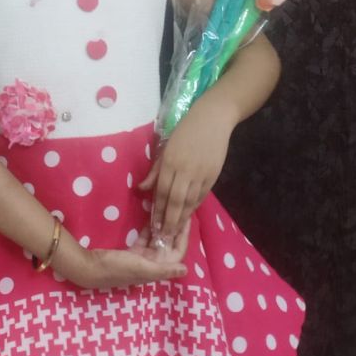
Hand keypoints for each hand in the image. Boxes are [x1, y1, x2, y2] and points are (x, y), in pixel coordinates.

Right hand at [68, 221, 189, 288]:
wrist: (89, 267)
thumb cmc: (116, 268)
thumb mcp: (140, 268)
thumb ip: (163, 269)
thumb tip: (185, 269)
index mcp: (156, 269)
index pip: (177, 253)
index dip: (183, 237)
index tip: (186, 218)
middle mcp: (152, 264)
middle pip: (169, 246)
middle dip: (174, 229)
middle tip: (178, 210)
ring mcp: (141, 258)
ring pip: (157, 241)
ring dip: (162, 227)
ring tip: (167, 210)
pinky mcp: (132, 252)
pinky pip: (145, 238)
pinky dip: (148, 228)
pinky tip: (152, 215)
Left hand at [139, 91, 235, 238]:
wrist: (212, 119)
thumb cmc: (185, 131)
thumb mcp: (166, 147)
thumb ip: (155, 170)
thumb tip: (142, 188)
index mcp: (170, 161)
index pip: (161, 191)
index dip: (157, 209)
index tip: (153, 224)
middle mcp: (184, 170)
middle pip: (175, 201)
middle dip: (169, 220)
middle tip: (164, 235)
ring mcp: (200, 174)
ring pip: (189, 202)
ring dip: (181, 218)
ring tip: (174, 231)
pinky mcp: (213, 176)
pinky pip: (201, 197)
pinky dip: (194, 208)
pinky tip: (188, 216)